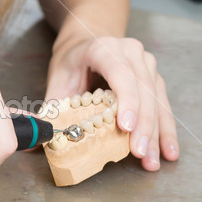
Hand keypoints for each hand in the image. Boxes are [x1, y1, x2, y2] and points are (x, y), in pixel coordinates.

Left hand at [45, 36, 178, 170]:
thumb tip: (33, 140)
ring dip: (156, 132)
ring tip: (152, 160)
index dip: (126, 100)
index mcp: (102, 48)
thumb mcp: (56, 80)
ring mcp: (146, 62)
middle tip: (139, 153)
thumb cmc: (71, 62)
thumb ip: (48, 110)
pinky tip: (167, 150)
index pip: (120, 73)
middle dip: (143, 125)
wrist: (86, 40)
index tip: (126, 127)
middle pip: (143, 89)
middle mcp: (129, 51)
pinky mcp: (154, 76)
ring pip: (157, 99)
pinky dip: (165, 128)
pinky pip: (163, 104)